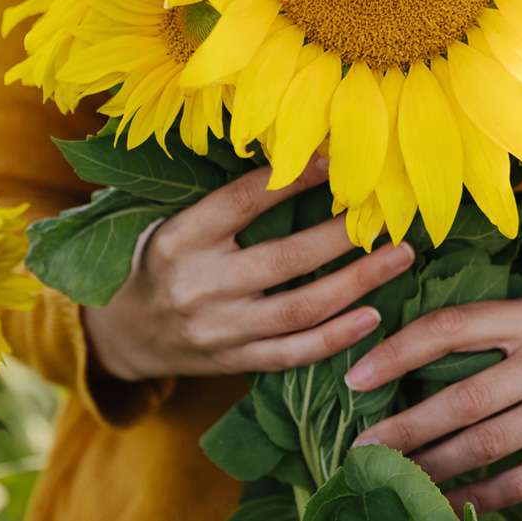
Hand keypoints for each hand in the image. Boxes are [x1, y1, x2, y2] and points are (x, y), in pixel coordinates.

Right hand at [83, 153, 414, 382]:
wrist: (124, 330)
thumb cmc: (159, 261)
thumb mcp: (176, 222)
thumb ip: (226, 204)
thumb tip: (295, 164)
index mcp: (182, 237)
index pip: (245, 200)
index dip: (294, 178)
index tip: (334, 160)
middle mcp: (200, 284)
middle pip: (285, 257)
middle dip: (343, 236)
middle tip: (385, 217)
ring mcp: (219, 329)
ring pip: (300, 308)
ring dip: (356, 283)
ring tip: (397, 258)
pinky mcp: (233, 361)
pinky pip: (293, 353)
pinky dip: (335, 336)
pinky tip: (371, 317)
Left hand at [346, 298, 521, 517]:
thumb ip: (485, 327)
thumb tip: (404, 345)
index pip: (448, 328)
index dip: (397, 352)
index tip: (355, 376)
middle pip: (464, 397)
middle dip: (408, 427)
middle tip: (362, 446)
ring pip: (490, 444)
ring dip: (437, 466)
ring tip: (395, 478)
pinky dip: (489, 494)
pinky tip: (448, 502)